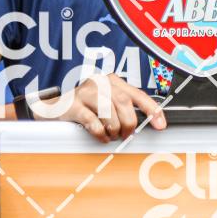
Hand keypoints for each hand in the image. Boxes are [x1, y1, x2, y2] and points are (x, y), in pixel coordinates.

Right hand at [31, 73, 166, 141]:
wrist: (55, 109)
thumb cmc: (86, 107)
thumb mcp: (107, 103)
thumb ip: (124, 109)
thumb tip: (147, 123)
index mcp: (112, 81)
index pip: (138, 94)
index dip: (152, 110)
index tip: (161, 125)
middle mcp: (100, 82)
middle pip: (124, 103)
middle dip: (129, 124)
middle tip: (125, 135)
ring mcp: (85, 92)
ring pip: (109, 112)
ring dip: (114, 129)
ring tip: (111, 135)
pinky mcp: (72, 105)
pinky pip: (92, 121)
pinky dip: (100, 133)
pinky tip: (100, 136)